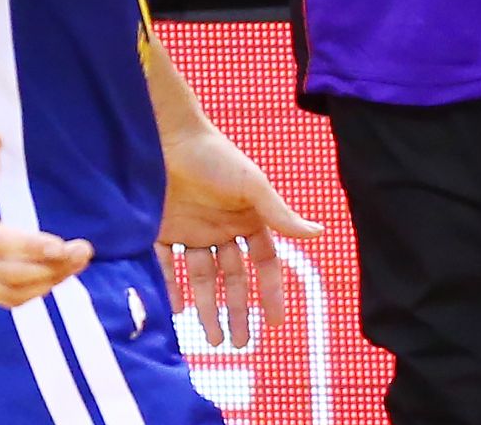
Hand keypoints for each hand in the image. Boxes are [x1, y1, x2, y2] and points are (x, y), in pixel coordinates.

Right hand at [0, 118, 93, 306]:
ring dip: (47, 280)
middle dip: (47, 266)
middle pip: (4, 271)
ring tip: (79, 261)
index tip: (60, 246)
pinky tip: (59, 275)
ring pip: (8, 290)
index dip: (25, 247)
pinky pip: (5, 296)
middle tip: (83, 251)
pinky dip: (34, 292)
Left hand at [159, 124, 321, 347]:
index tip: (275, 322)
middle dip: (238, 310)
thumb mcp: (253, 185)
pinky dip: (171, 289)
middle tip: (240, 344)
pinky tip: (178, 312)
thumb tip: (318, 233)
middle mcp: (221, 229)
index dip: (269, 291)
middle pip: (233, 278)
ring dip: (207, 309)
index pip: (264, 263)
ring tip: (212, 341)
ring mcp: (191, 231)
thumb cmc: (216, 156)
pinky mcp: (162, 231)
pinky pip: (166, 267)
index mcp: (248, 218)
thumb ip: (280, 214)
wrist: (168, 137)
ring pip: (202, 279)